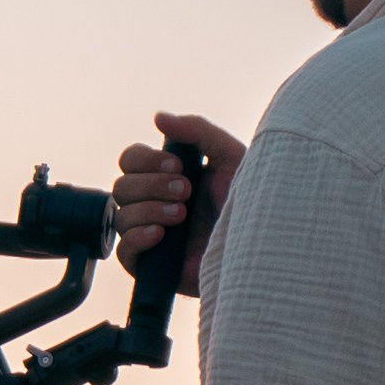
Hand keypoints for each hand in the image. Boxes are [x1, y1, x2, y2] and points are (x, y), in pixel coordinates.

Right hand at [112, 114, 245, 292]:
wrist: (262, 245)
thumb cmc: (251, 202)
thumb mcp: (229, 156)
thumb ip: (197, 131)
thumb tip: (158, 117)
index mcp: (167, 178)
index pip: (131, 160)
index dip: (145, 159)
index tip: (178, 165)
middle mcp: (154, 205)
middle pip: (122, 186)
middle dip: (152, 185)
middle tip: (187, 192)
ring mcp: (152, 236)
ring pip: (121, 216)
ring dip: (150, 209)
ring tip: (183, 216)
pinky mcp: (152, 267)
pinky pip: (123, 251)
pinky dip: (137, 237)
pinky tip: (161, 235)